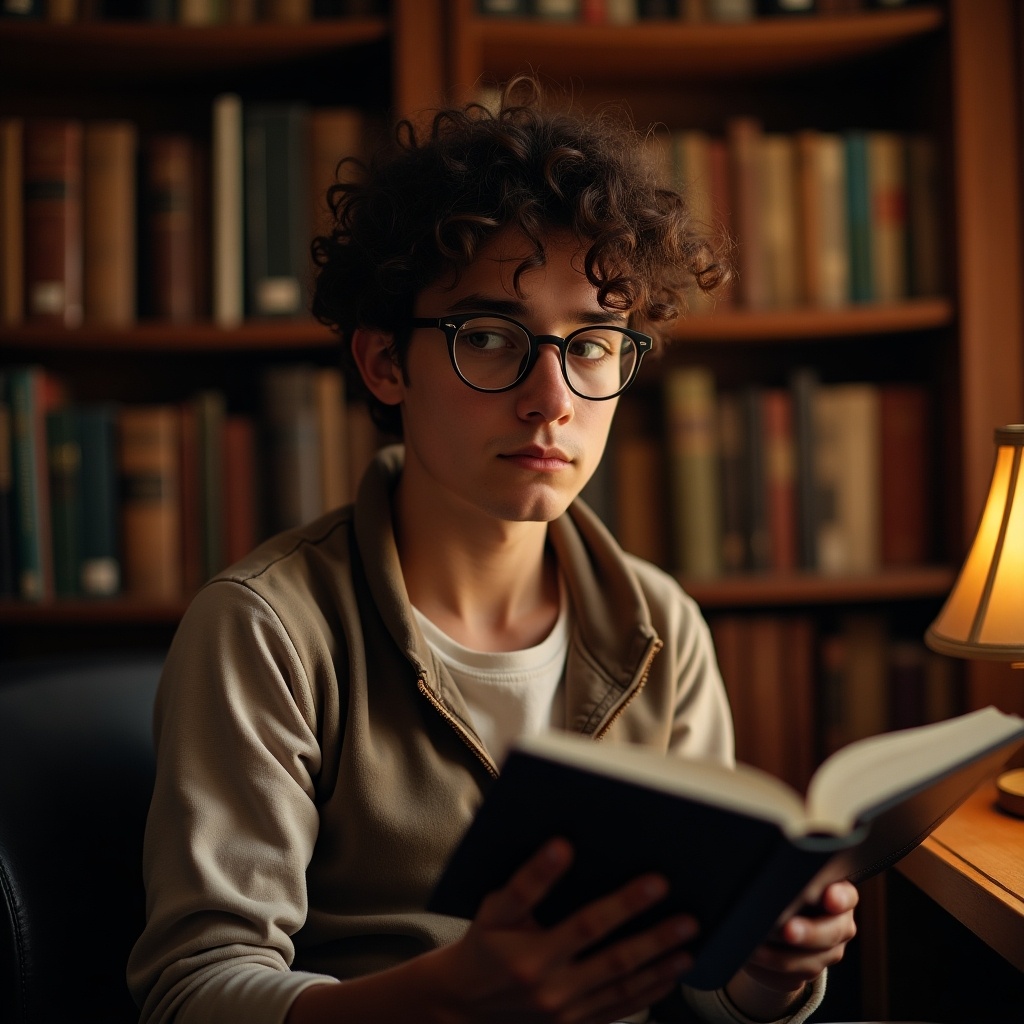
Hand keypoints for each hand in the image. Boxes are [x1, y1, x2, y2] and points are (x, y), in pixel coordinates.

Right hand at [430, 837, 699, 1023]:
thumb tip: (561, 847)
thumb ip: (528, 881)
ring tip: (689, 946)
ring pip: (623, 989)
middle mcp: (553, 990)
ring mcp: (567, 1013)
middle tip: (688, 918)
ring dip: (660, 967)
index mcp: (532, 955)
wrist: (464, 1004)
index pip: (586, 926)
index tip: (656, 883)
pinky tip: (670, 976)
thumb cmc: (483, 947)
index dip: (623, 905)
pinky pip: (619, 1010)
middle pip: (615, 961)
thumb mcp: (494, 909)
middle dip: (655, 939)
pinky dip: (649, 994)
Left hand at [725, 880, 858, 1020]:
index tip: (829, 898)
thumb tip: (767, 870)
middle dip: (808, 933)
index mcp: (837, 894)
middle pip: (831, 933)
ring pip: (810, 963)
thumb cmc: (782, 889)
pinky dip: (768, 972)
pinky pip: (791, 979)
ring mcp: (826, 954)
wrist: (775, 922)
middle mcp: (838, 925)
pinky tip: (751, 961)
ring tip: (755, 948)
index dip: (839, 898)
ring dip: (779, 958)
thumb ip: (788, 877)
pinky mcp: (807, 974)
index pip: (846, 895)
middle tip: (787, 930)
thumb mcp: (788, 879)